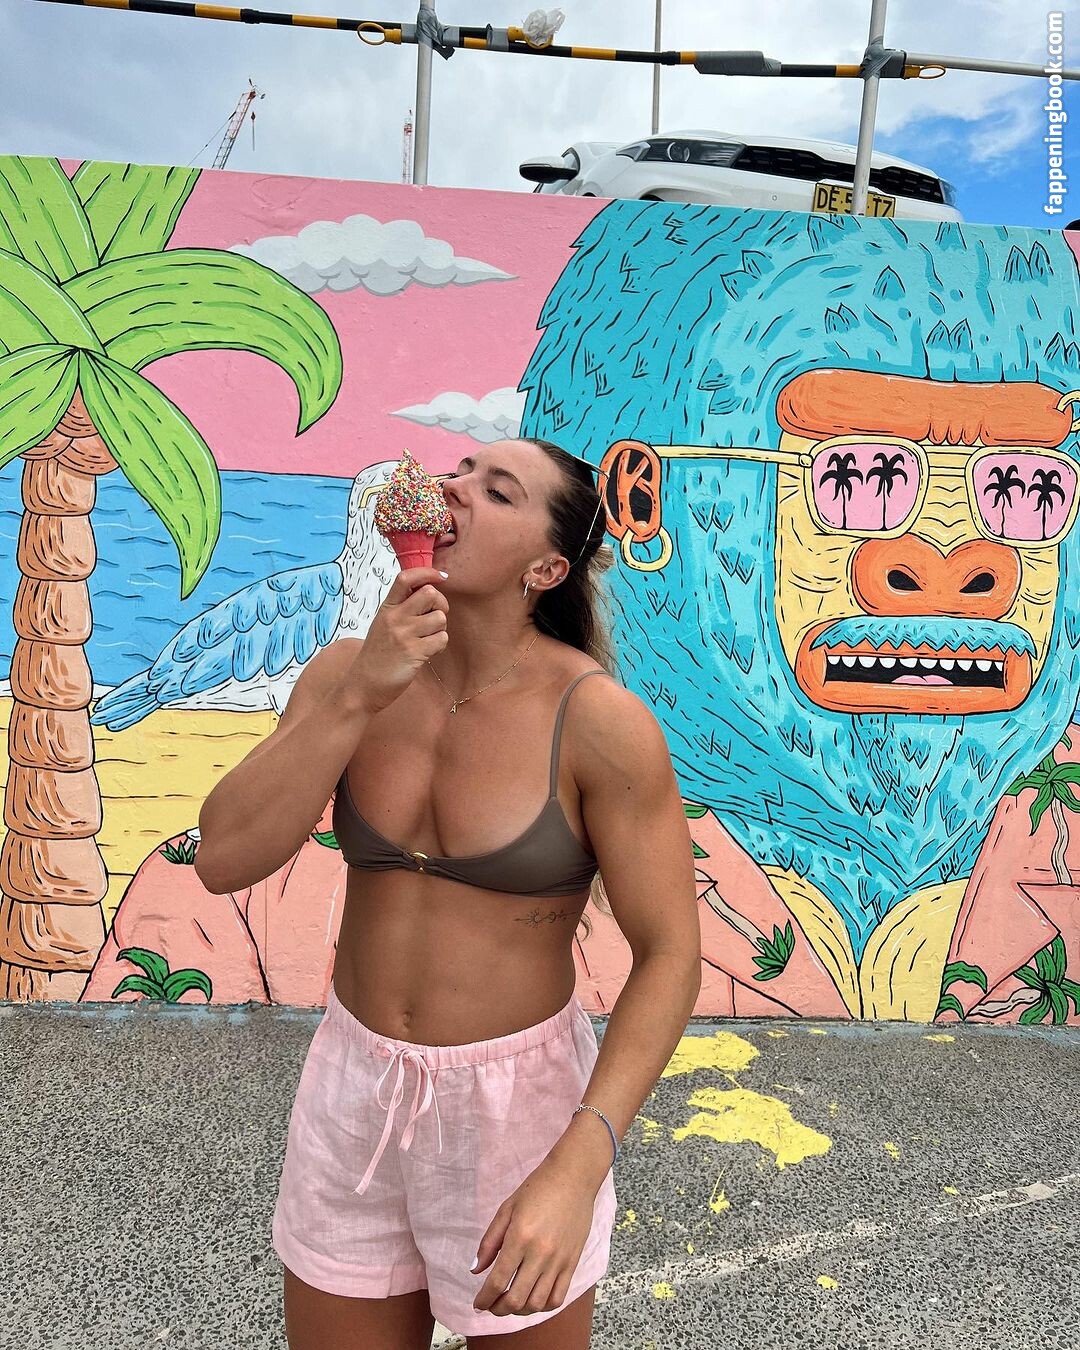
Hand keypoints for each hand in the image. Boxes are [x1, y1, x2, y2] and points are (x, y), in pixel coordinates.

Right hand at [350, 567, 448, 713]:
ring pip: (440, 618)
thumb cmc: (377, 656)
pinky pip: (441, 639)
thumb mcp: (383, 625)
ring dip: (440, 629)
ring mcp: (404, 635)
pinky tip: (427, 652)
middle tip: (434, 617)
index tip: (441, 577)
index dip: (427, 573)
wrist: (363, 686)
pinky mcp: (414, 652)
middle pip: (430, 594)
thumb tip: (429, 593)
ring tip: (427, 639)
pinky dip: (439, 645)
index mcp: (387, 608)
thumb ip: (401, 608)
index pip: (406, 578)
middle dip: (441, 604)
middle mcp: (394, 618)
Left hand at [471, 1154, 596, 1317]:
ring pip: (537, 1303)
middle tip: (491, 1305)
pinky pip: (558, 1297)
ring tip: (511, 1303)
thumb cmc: (537, 1188)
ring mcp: (559, 1260)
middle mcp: (540, 1253)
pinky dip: (543, 1306)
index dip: (484, 1298)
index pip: (497, 1281)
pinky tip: (533, 1299)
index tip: (478, 1303)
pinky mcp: (573, 1262)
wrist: (573, 1177)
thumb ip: (489, 1241)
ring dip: (519, 1310)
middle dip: (498, 1308)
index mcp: (519, 1237)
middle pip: (516, 1299)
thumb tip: (476, 1270)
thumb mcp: (507, 1208)